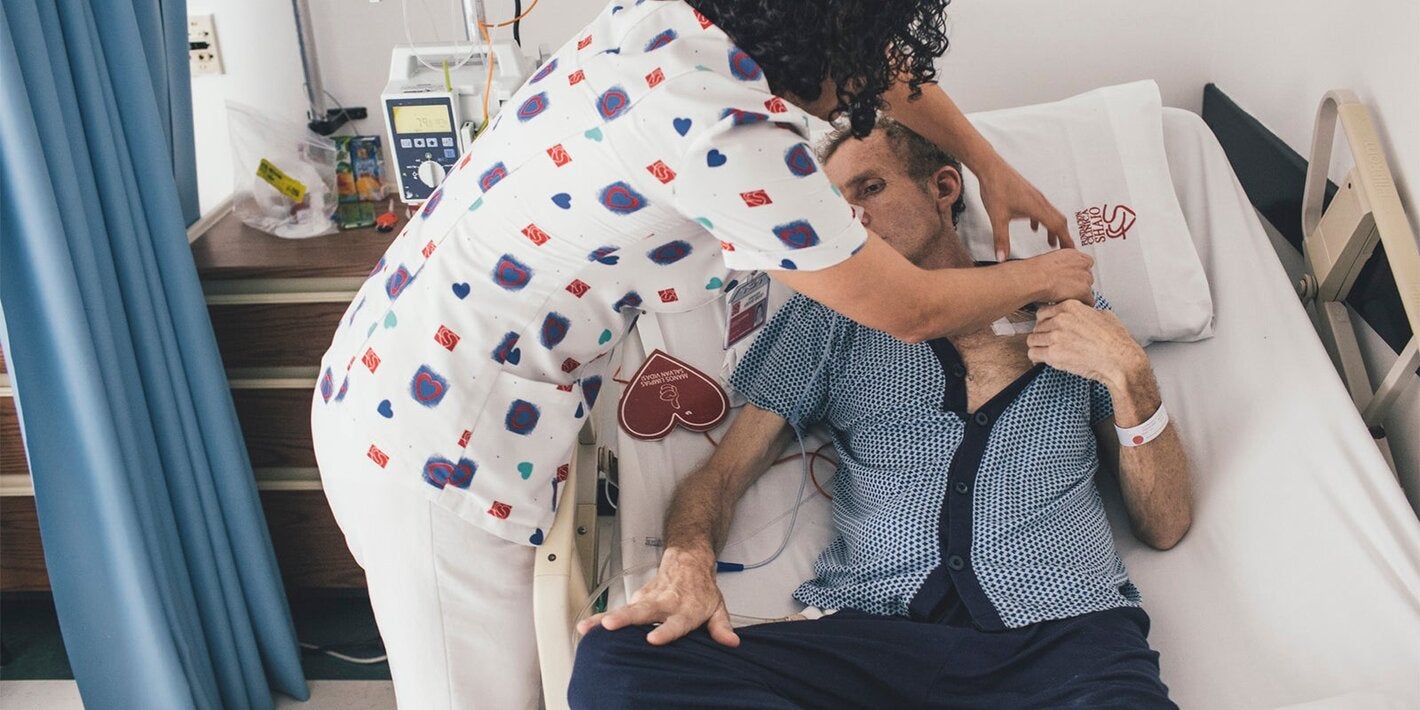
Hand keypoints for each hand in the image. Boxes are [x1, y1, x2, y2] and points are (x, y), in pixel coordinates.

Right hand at [575, 548, 739, 646]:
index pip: (675, 622)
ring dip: (606, 618)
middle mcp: (664, 603)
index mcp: (685, 608)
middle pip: (644, 612)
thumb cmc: (699, 587)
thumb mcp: (717, 605)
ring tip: (589, 628)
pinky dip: (601, 619)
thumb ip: (721, 625)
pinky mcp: (637, 599)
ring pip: (626, 609)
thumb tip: (731, 641)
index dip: (665, 631)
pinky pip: (618, 610)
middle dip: (626, 619)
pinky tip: (586, 628)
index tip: (653, 639)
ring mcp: (648, 600)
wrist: (688, 559)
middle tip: (611, 625)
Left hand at [975, 156, 1073, 259]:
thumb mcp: (997, 217)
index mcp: (1037, 208)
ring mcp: (1035, 197)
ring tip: (1051, 242)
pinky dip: (1042, 221)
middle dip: (1063, 236)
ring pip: (1051, 215)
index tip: (1072, 251)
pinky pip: (1041, 209)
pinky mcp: (1028, 194)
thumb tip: (1002, 258)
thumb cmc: (995, 188)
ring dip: (1053, 229)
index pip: (1058, 227)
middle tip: (1065, 251)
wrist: (990, 167)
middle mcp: (1040, 201)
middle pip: (1059, 221)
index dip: (1066, 240)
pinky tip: (1034, 227)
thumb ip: (1001, 239)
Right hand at [1023, 249, 1094, 304]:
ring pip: (1089, 289)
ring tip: (1067, 296)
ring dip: (1080, 294)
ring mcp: (1086, 278)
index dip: (1079, 272)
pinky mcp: (1084, 291)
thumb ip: (1063, 262)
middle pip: (1088, 277)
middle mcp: (1084, 265)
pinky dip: (1082, 304)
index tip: (1073, 277)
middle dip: (1080, 283)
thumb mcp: (1053, 258)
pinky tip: (1073, 304)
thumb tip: (1062, 267)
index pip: (1086, 264)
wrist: (1036, 278)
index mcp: (1076, 255)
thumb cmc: (1038, 270)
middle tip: (1068, 288)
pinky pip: (1090, 301)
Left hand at [1026, 300, 1145, 387]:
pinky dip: (1036, 357)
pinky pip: (1033, 354)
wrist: (1119, 359)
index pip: (1043, 311)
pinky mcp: (1054, 355)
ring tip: (1045, 350)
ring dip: (1038, 345)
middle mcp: (1060, 320)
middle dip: (1042, 334)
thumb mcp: (1103, 315)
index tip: (1047, 326)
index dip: (1045, 320)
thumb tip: (1084, 313)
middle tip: (1048, 341)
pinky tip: (1042, 359)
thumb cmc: (1116, 340)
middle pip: (1037, 326)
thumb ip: (1086, 312)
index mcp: (1070, 307)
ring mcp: (1055, 337)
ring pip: (1032, 339)